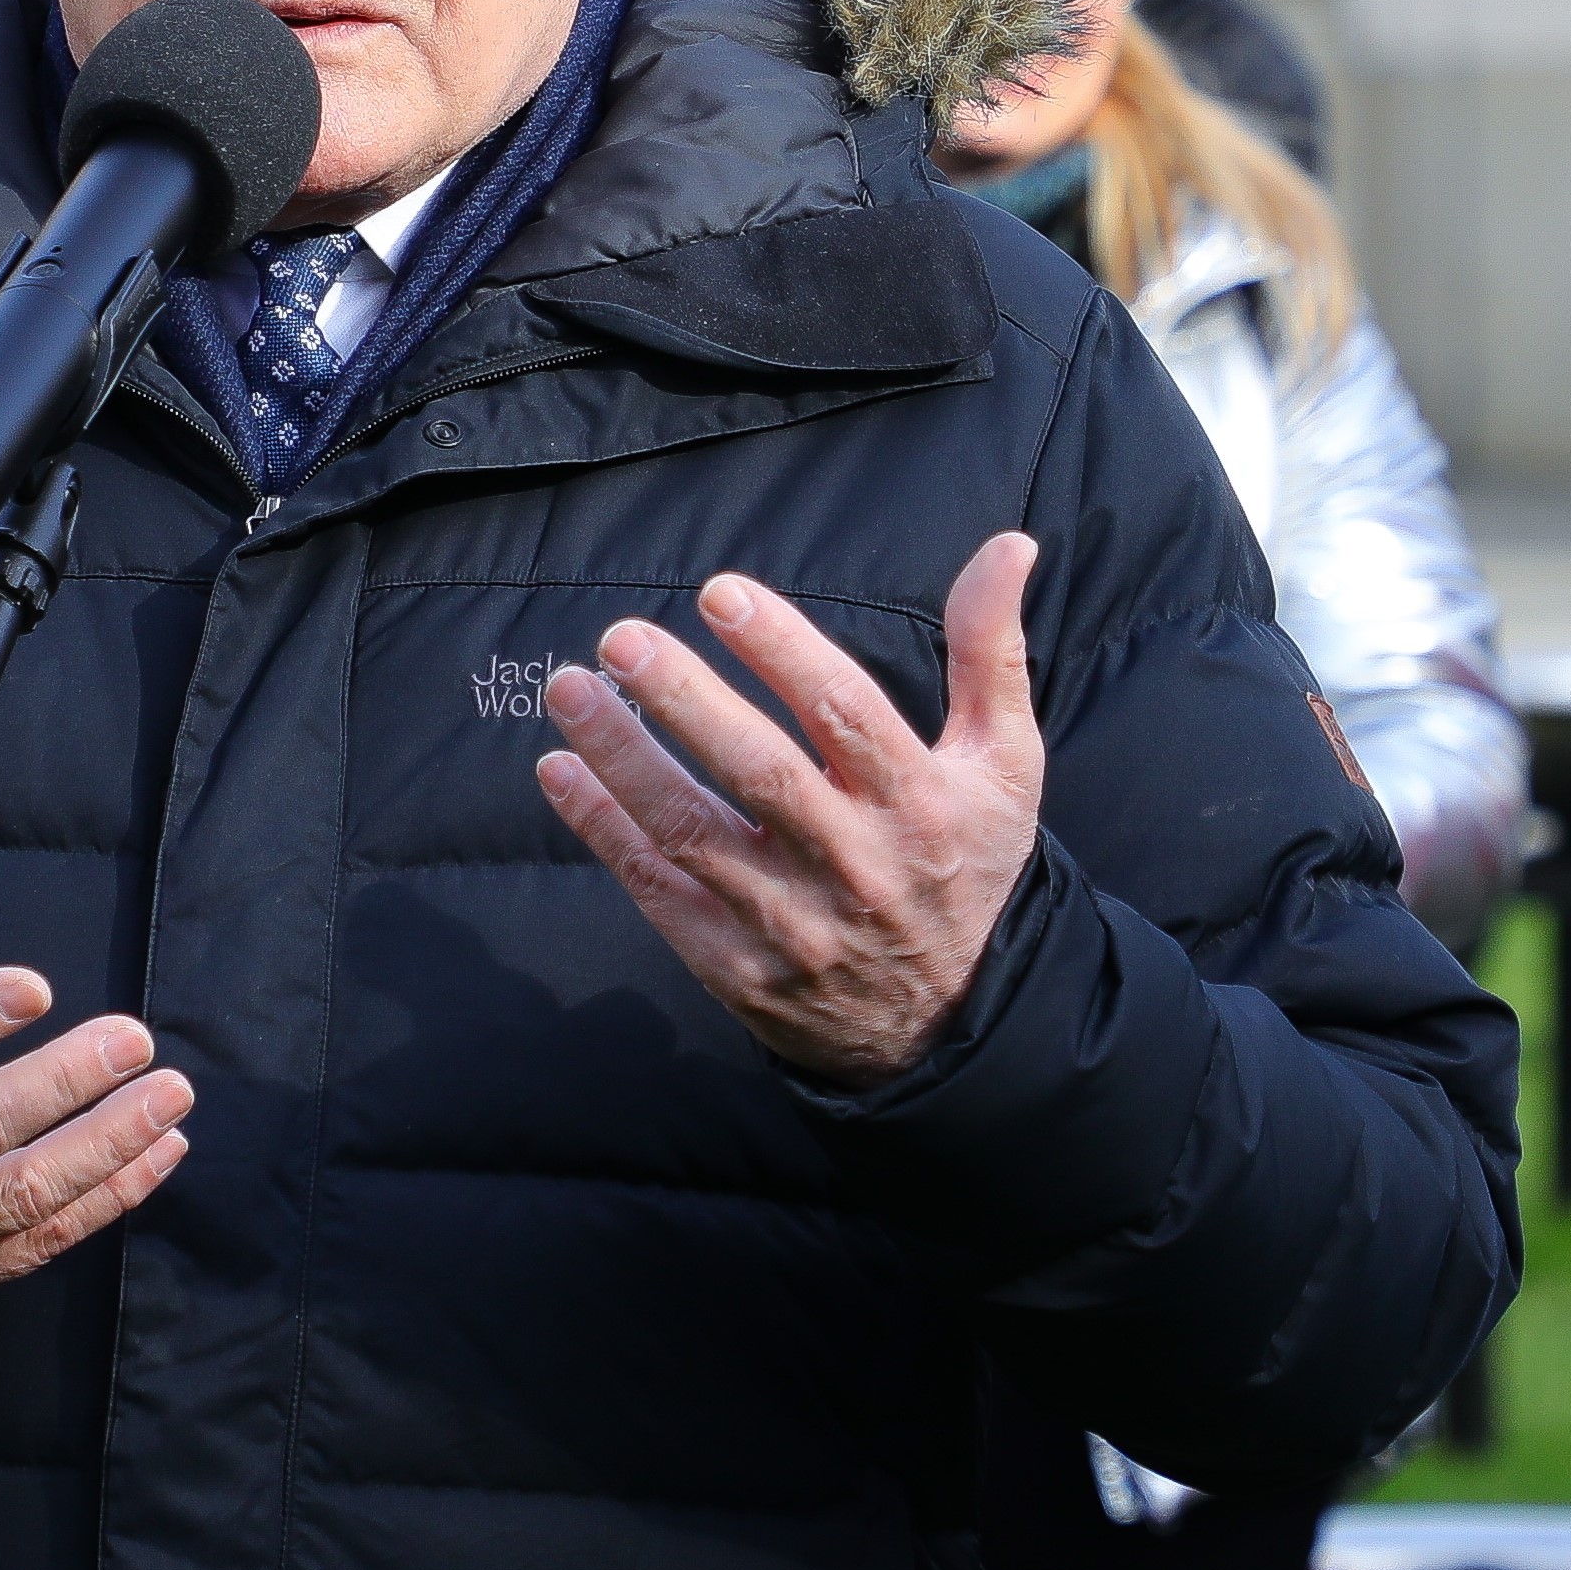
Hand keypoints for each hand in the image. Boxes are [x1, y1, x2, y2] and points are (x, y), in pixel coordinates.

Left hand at [534, 531, 1047, 1087]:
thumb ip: (991, 653)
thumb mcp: (1004, 765)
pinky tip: (562, 771)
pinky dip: (603, 832)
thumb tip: (1009, 545)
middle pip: (760, 772)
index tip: (720, 593)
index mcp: (919, 804)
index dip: (783, 650)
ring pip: (692, 832)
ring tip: (570, 688)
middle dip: (685, 701)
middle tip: (621, 638)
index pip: (846, 714)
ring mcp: (790, 922)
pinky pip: (658, 891)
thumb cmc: (966, 863)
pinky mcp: (736, 968)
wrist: (951, 1024)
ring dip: (622, 759)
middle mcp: (854, 864)